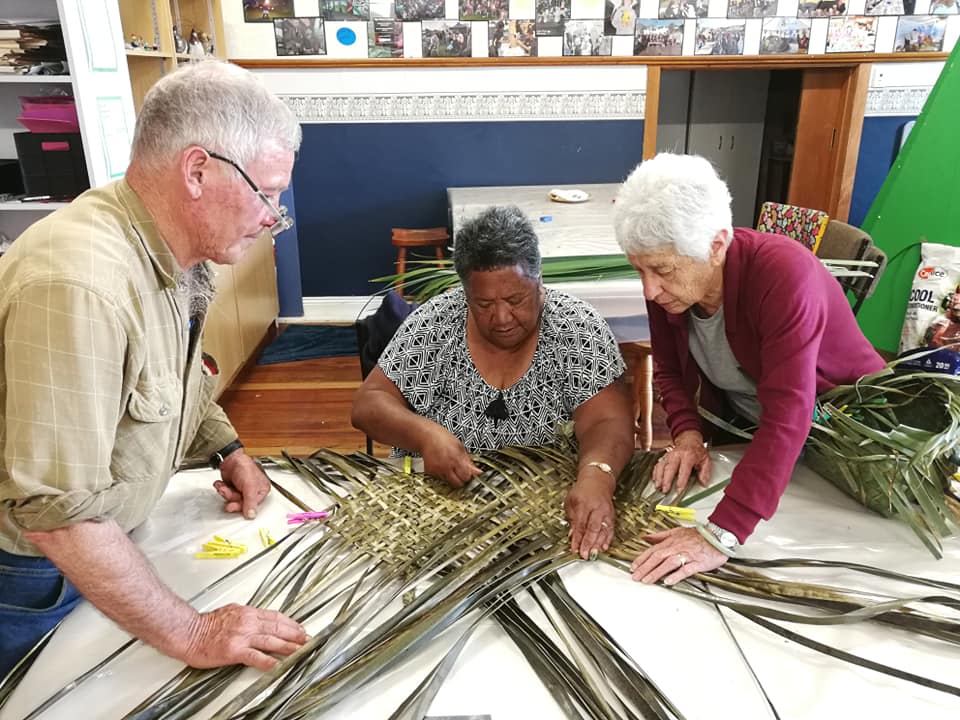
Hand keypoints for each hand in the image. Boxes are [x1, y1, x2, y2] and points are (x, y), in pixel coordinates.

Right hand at [179, 603, 306, 670]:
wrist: (188, 632)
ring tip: (299, 650)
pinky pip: (255, 657)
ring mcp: (242, 637)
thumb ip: (248, 616)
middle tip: (307, 639)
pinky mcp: (234, 651)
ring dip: (288, 646)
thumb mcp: (232, 612)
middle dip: (294, 634)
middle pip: (277, 628)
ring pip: (271, 641)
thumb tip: (261, 620)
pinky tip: (277, 665)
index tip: (300, 628)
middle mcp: (248, 622)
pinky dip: (268, 661)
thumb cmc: (206, 624)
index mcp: (248, 613)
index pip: (275, 617)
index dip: (290, 623)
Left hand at [214, 451, 269, 518]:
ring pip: (232, 500)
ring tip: (223, 487)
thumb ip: (250, 501)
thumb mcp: (249, 485)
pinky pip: (227, 495)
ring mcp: (243, 490)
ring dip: (225, 493)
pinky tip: (221, 484)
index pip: (253, 505)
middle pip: (241, 503)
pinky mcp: (234, 488)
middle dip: (231, 497)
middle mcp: (253, 491)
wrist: (230, 459)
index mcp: (262, 490)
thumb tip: (251, 515)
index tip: (233, 506)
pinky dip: (222, 489)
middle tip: (226, 493)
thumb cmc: (244, 467)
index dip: (242, 506)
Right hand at [421, 427, 481, 487]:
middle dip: (462, 479)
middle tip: (462, 472)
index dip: (470, 476)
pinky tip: (442, 465)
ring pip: (449, 482)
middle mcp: (446, 466)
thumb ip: (468, 461)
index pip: (467, 476)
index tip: (471, 474)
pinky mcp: (430, 472)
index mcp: (456, 459)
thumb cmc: (442, 438)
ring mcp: (438, 470)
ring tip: (450, 466)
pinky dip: (443, 474)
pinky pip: (440, 478)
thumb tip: (477, 471)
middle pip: (458, 483)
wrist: (426, 436)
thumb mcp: (460, 446)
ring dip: (452, 477)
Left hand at [565, 471, 615, 559]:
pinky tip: (604, 547)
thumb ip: (571, 519)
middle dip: (588, 543)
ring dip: (598, 544)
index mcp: (584, 503)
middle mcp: (597, 508)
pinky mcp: (612, 516)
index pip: (580, 524)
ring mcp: (606, 512)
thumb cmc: (582, 491)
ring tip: (593, 554)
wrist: (598, 481)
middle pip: (593, 528)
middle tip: (584, 554)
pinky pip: (611, 530)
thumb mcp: (570, 501)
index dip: (577, 538)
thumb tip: (572, 535)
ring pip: (603, 530)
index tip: (574, 548)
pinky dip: (608, 540)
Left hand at [630, 526, 727, 585]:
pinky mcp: (697, 562)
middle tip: (635, 577)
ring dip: (656, 572)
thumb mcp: (677, 531)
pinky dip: (676, 575)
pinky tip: (668, 581)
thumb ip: (661, 535)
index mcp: (671, 541)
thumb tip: (646, 537)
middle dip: (645, 567)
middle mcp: (677, 547)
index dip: (642, 559)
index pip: (653, 550)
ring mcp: (687, 555)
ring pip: (668, 563)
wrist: (718, 536)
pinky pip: (685, 569)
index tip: (633, 567)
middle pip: (657, 557)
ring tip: (647, 580)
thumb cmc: (699, 536)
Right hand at [653, 430, 711, 496]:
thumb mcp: (706, 460)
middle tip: (665, 490)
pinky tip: (655, 480)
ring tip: (658, 486)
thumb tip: (703, 482)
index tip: (679, 490)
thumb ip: (705, 472)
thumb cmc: (697, 451)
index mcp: (688, 456)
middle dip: (666, 480)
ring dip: (659, 477)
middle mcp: (677, 455)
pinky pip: (657, 465)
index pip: (684, 470)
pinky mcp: (664, 457)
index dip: (681, 481)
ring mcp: (669, 455)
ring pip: (661, 466)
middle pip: (669, 468)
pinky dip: (655, 473)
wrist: (689, 440)